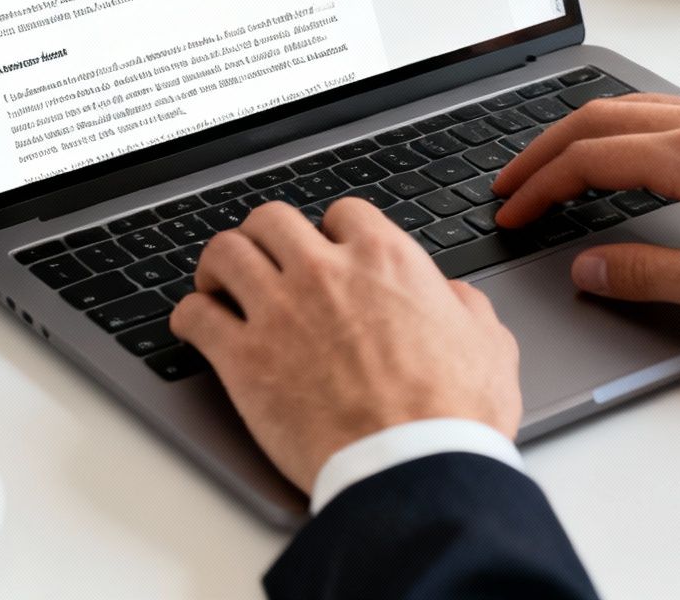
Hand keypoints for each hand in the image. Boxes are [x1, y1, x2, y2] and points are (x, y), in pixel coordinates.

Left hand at [169, 198, 521, 492]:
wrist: (413, 467)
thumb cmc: (454, 416)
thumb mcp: (489, 345)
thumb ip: (465, 307)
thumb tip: (452, 296)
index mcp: (385, 260)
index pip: (342, 212)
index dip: (332, 231)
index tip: (327, 250)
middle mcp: (326, 272)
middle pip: (270, 219)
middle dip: (265, 236)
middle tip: (265, 259)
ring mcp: (279, 311)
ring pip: (225, 253)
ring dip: (219, 266)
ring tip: (220, 283)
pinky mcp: (244, 359)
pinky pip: (194, 315)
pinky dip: (190, 317)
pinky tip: (196, 327)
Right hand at [493, 94, 679, 325]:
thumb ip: (646, 275)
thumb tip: (588, 268)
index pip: (589, 158)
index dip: (540, 186)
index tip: (512, 210)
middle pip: (599, 118)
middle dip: (544, 150)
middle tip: (510, 183)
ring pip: (633, 107)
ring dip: (583, 134)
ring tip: (553, 166)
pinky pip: (666, 111)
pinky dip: (624, 128)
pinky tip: (624, 153)